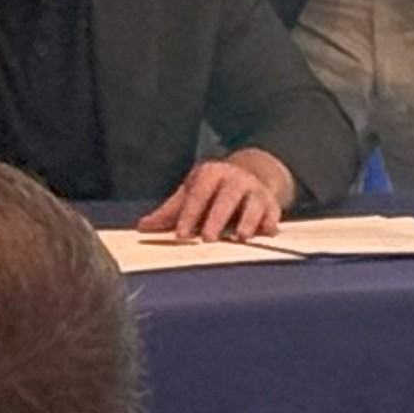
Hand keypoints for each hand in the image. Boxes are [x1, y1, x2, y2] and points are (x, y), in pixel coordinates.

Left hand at [139, 150, 290, 244]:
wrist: (252, 174)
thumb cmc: (213, 190)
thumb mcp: (191, 194)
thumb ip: (169, 212)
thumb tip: (141, 227)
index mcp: (211, 174)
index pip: (198, 194)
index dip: (189, 214)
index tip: (181, 235)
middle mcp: (235, 179)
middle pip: (226, 198)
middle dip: (217, 218)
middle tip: (208, 238)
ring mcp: (255, 191)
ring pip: (252, 205)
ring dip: (247, 220)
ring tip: (241, 237)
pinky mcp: (272, 205)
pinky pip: (272, 214)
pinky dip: (269, 225)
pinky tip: (265, 235)